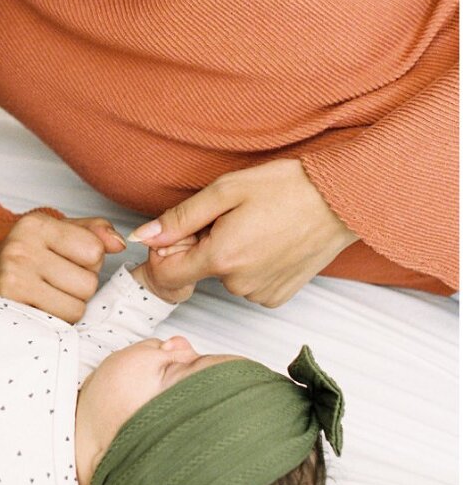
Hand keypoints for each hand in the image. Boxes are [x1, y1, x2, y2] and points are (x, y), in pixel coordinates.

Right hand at [0, 212, 125, 322]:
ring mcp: (12, 280)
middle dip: (80, 286)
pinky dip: (56, 322)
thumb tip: (121, 243)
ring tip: (48, 295)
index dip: (89, 260)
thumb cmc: (28, 256)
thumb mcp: (58, 233)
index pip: (94, 251)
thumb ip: (94, 231)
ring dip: (69, 307)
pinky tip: (39, 308)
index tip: (67, 260)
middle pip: (89, 283)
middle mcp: (21, 248)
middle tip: (55, 281)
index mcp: (35, 224)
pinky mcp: (10, 309)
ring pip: (77, 308)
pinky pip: (59, 325)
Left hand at [130, 159, 358, 306]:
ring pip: (225, 276)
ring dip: (229, 254)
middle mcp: (240, 284)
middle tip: (231, 216)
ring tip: (256, 225)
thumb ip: (180, 218)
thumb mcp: (225, 191)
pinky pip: (249, 283)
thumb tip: (145, 236)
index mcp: (222, 258)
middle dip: (204, 245)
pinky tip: (270, 240)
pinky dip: (252, 264)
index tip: (183, 230)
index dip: (166, 251)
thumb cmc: (286, 187)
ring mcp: (261, 294)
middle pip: (199, 271)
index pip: (167, 274)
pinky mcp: (279, 296)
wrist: (339, 199)